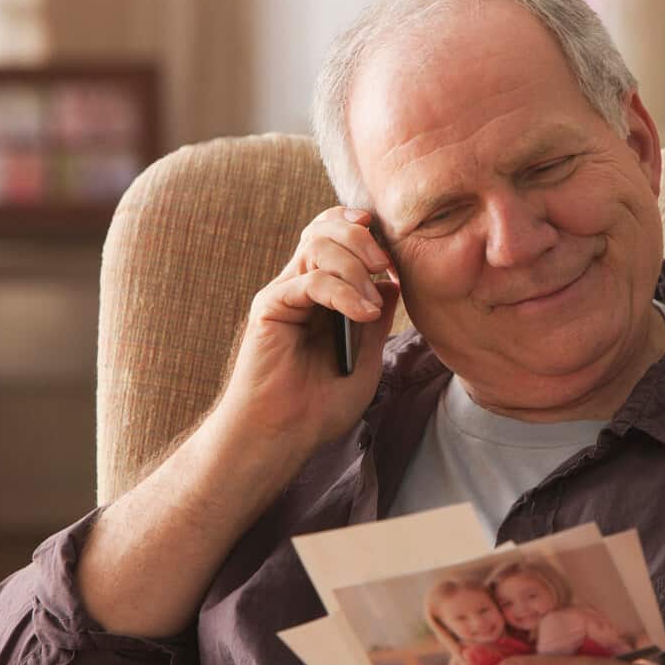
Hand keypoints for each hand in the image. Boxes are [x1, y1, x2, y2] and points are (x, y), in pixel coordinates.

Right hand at [213, 206, 399, 454]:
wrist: (282, 436)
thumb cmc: (319, 407)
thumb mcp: (366, 360)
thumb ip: (377, 321)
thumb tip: (394, 283)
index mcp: (320, 294)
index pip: (335, 236)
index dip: (360, 228)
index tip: (391, 249)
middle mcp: (299, 287)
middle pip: (327, 230)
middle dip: (364, 240)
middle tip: (386, 266)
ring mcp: (283, 295)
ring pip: (318, 245)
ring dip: (355, 266)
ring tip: (371, 305)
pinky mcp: (270, 308)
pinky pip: (310, 282)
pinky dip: (343, 292)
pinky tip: (363, 316)